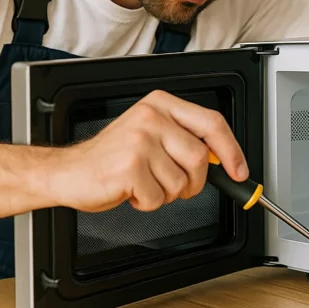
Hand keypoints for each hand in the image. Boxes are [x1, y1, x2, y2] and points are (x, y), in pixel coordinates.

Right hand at [48, 90, 247, 212]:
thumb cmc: (111, 157)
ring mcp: (140, 141)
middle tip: (175, 185)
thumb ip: (185, 139)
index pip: (211, 123)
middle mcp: (151, 117)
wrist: (69, 172)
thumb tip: (224, 160)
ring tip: (144, 183)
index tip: (239, 171)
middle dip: (193, 182)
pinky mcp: (130, 167)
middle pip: (200, 158)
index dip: (231, 151)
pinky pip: (158, 197)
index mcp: (160, 104)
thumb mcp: (151, 135)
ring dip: (166, 193)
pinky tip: (131, 190)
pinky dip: (147, 203)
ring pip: (181, 182)